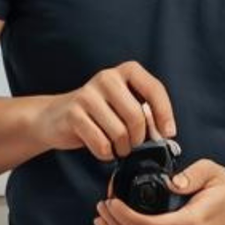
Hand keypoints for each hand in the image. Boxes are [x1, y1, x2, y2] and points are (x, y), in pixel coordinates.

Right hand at [35, 61, 175, 162]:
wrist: (55, 117)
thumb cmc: (99, 114)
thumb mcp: (124, 104)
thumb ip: (145, 112)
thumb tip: (165, 134)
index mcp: (126, 71)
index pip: (154, 89)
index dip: (165, 113)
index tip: (169, 133)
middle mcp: (107, 77)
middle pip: (137, 115)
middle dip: (139, 138)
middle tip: (134, 145)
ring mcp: (88, 94)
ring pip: (119, 132)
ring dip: (122, 148)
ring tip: (117, 147)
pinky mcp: (74, 113)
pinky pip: (101, 143)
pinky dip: (106, 153)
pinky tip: (102, 148)